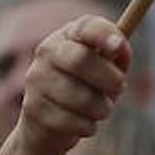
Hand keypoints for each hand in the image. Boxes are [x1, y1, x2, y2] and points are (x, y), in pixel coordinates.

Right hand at [17, 15, 129, 154]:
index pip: (85, 27)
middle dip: (110, 80)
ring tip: (99, 108)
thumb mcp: (106, 69)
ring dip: (102, 109)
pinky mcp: (34, 109)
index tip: (118, 46)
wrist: (47, 124)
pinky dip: (89, 127)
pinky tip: (82, 123)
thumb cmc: (86, 89)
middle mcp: (47, 52)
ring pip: (84, 98)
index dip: (103, 35)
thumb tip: (120, 46)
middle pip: (81, 60)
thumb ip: (117, 54)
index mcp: (68, 36)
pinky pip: (77, 122)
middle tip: (121, 88)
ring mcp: (36, 80)